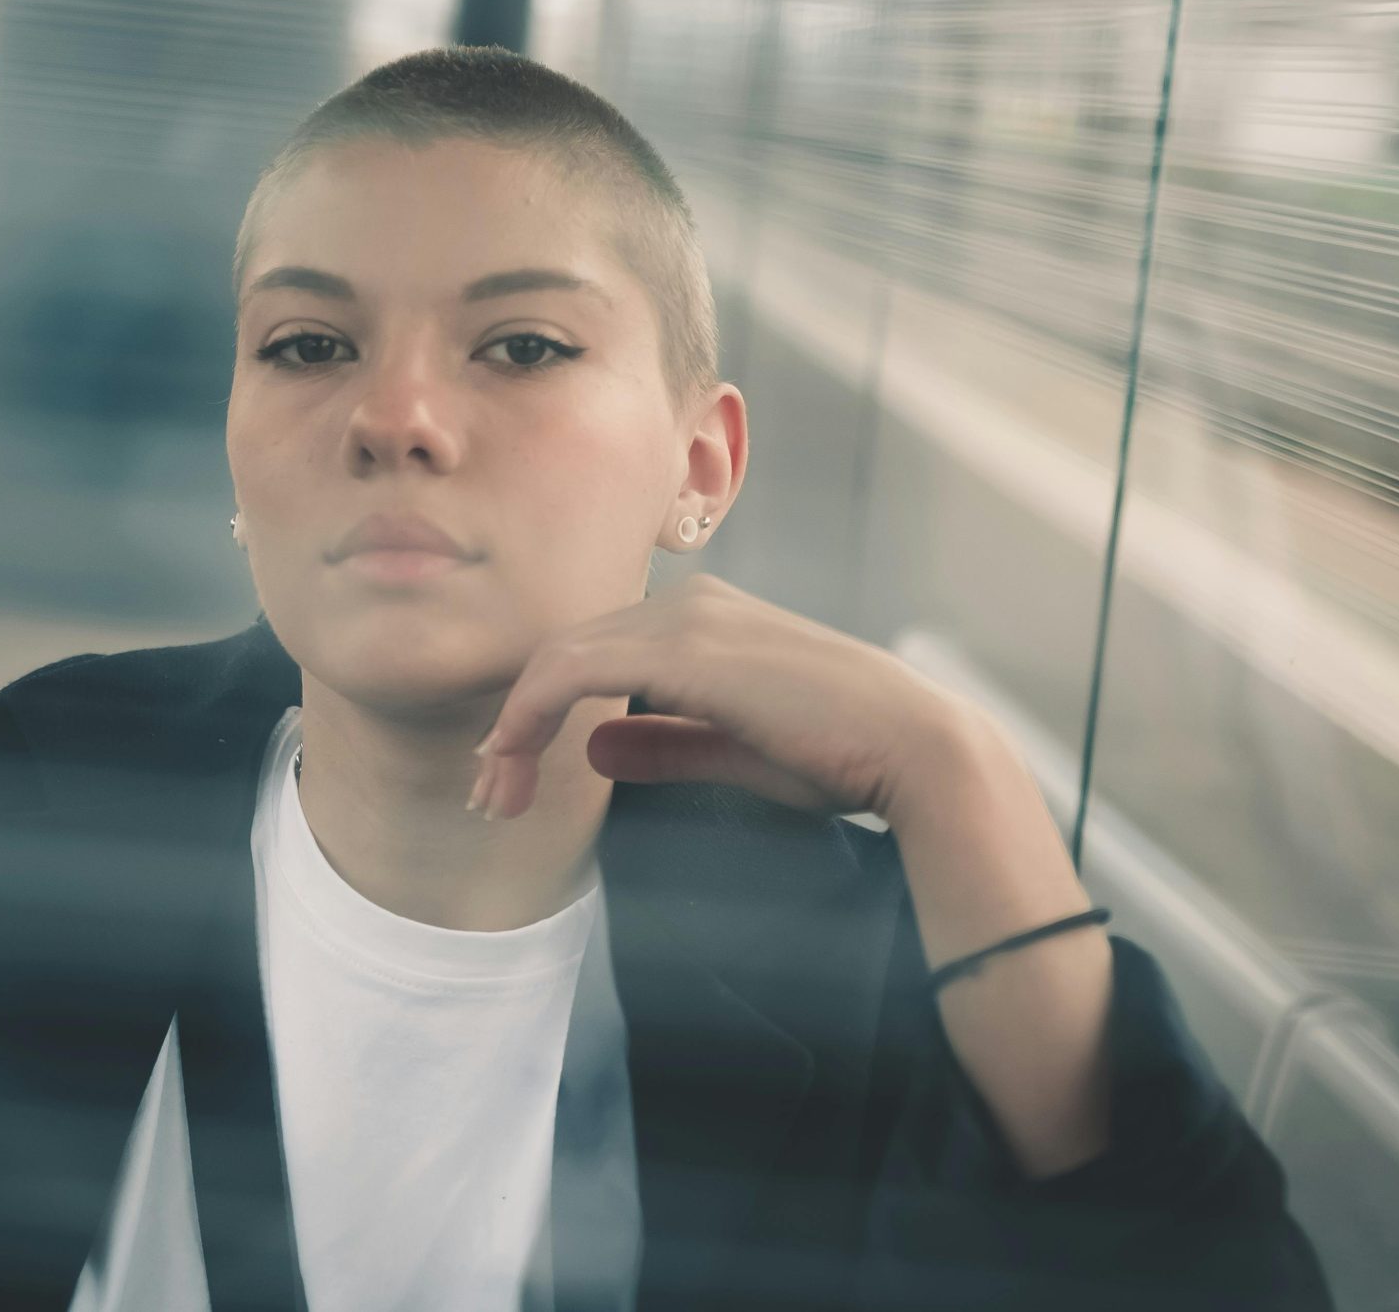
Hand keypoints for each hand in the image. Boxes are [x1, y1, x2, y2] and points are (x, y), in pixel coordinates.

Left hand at [468, 571, 990, 821]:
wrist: (911, 748)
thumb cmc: (840, 754)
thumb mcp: (734, 750)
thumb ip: (664, 742)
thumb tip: (596, 745)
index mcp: (703, 620)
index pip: (593, 652)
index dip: (539, 710)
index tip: (511, 776)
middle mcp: (688, 604)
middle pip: (564, 650)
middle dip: (513, 724)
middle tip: (487, 794)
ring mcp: (686, 619)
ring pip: (557, 657)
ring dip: (513, 727)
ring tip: (494, 793)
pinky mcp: (683, 647)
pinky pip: (572, 669)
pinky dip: (528, 712)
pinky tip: (511, 758)